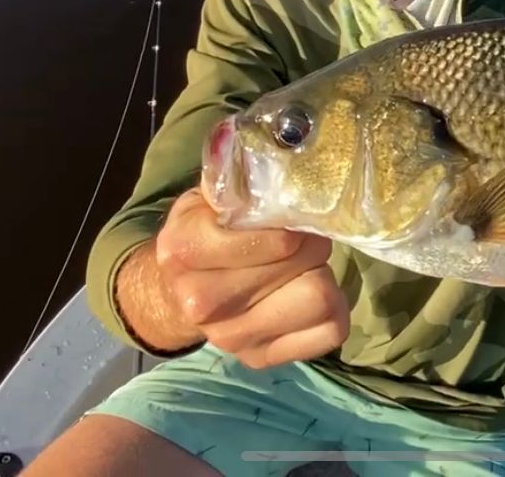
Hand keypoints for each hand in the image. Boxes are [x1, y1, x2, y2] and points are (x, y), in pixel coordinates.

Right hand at [151, 187, 349, 367]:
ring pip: (322, 298)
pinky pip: (330, 332)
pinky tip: (303, 293)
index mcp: (185, 250)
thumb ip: (235, 174)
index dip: (295, 221)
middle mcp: (201, 302)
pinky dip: (331, 309)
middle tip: (300, 238)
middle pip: (306, 265)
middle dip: (311, 244)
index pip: (281, 239)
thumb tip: (259, 145)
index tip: (289, 216)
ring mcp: (232, 338)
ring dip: (320, 275)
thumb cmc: (205, 232)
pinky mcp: (260, 360)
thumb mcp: (210, 196)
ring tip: (301, 266)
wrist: (173, 292)